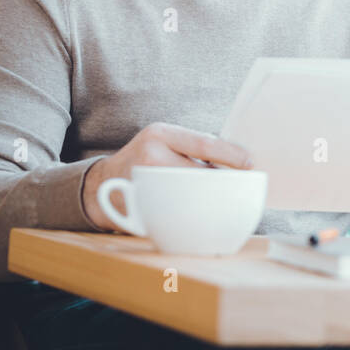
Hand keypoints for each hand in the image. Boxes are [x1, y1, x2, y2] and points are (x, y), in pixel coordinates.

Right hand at [81, 122, 254, 230]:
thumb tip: (236, 162)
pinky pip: (174, 210)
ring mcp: (144, 180)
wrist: (100, 185)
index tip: (250, 163)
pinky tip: (200, 214)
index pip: (204, 143)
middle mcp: (151, 153)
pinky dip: (191, 212)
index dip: (230, 154)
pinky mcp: (139, 205)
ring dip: (209, 197)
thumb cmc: (144, 163)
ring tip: (223, 201)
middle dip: (224, 181)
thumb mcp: (162, 144)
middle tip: (243, 188)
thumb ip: (190, 150)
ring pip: (190, 192)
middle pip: (199, 170)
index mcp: (161, 134)